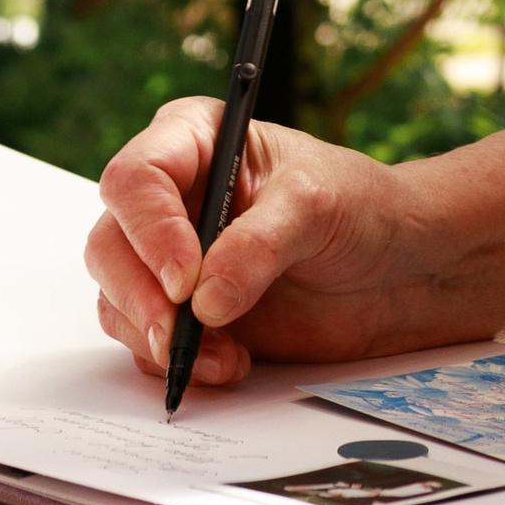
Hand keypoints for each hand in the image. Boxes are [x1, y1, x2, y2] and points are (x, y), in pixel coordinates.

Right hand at [85, 104, 436, 388]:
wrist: (393, 270)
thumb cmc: (359, 209)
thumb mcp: (318, 206)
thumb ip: (260, 244)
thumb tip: (205, 299)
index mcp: (195, 140)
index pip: (137, 177)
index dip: (150, 229)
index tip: (185, 279)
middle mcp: (171, 197)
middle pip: (110, 242)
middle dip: (137, 294)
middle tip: (176, 333)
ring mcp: (171, 257)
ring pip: (117, 297)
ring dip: (156, 338)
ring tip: (222, 356)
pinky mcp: (184, 312)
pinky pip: (146, 341)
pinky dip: (176, 362)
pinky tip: (228, 364)